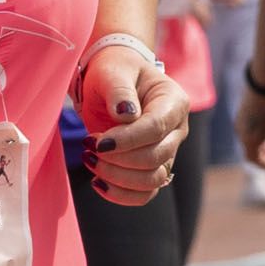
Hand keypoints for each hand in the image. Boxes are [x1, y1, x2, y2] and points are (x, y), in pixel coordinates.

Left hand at [80, 47, 190, 203]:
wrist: (112, 81)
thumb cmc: (114, 72)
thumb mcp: (113, 71)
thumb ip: (119, 89)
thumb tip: (125, 115)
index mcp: (173, 102)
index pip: (156, 129)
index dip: (127, 140)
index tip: (97, 142)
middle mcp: (177, 130)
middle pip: (155, 158)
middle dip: (117, 159)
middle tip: (88, 146)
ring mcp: (167, 151)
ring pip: (152, 180)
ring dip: (117, 177)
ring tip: (89, 160)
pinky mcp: (152, 167)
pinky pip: (145, 193)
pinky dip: (121, 194)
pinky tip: (98, 182)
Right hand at [236, 82, 264, 172]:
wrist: (261, 84)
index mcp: (248, 141)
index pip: (253, 159)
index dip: (263, 164)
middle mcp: (240, 132)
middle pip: (249, 148)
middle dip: (262, 153)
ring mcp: (239, 120)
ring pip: (248, 137)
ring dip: (260, 142)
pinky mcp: (242, 110)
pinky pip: (248, 127)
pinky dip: (257, 132)